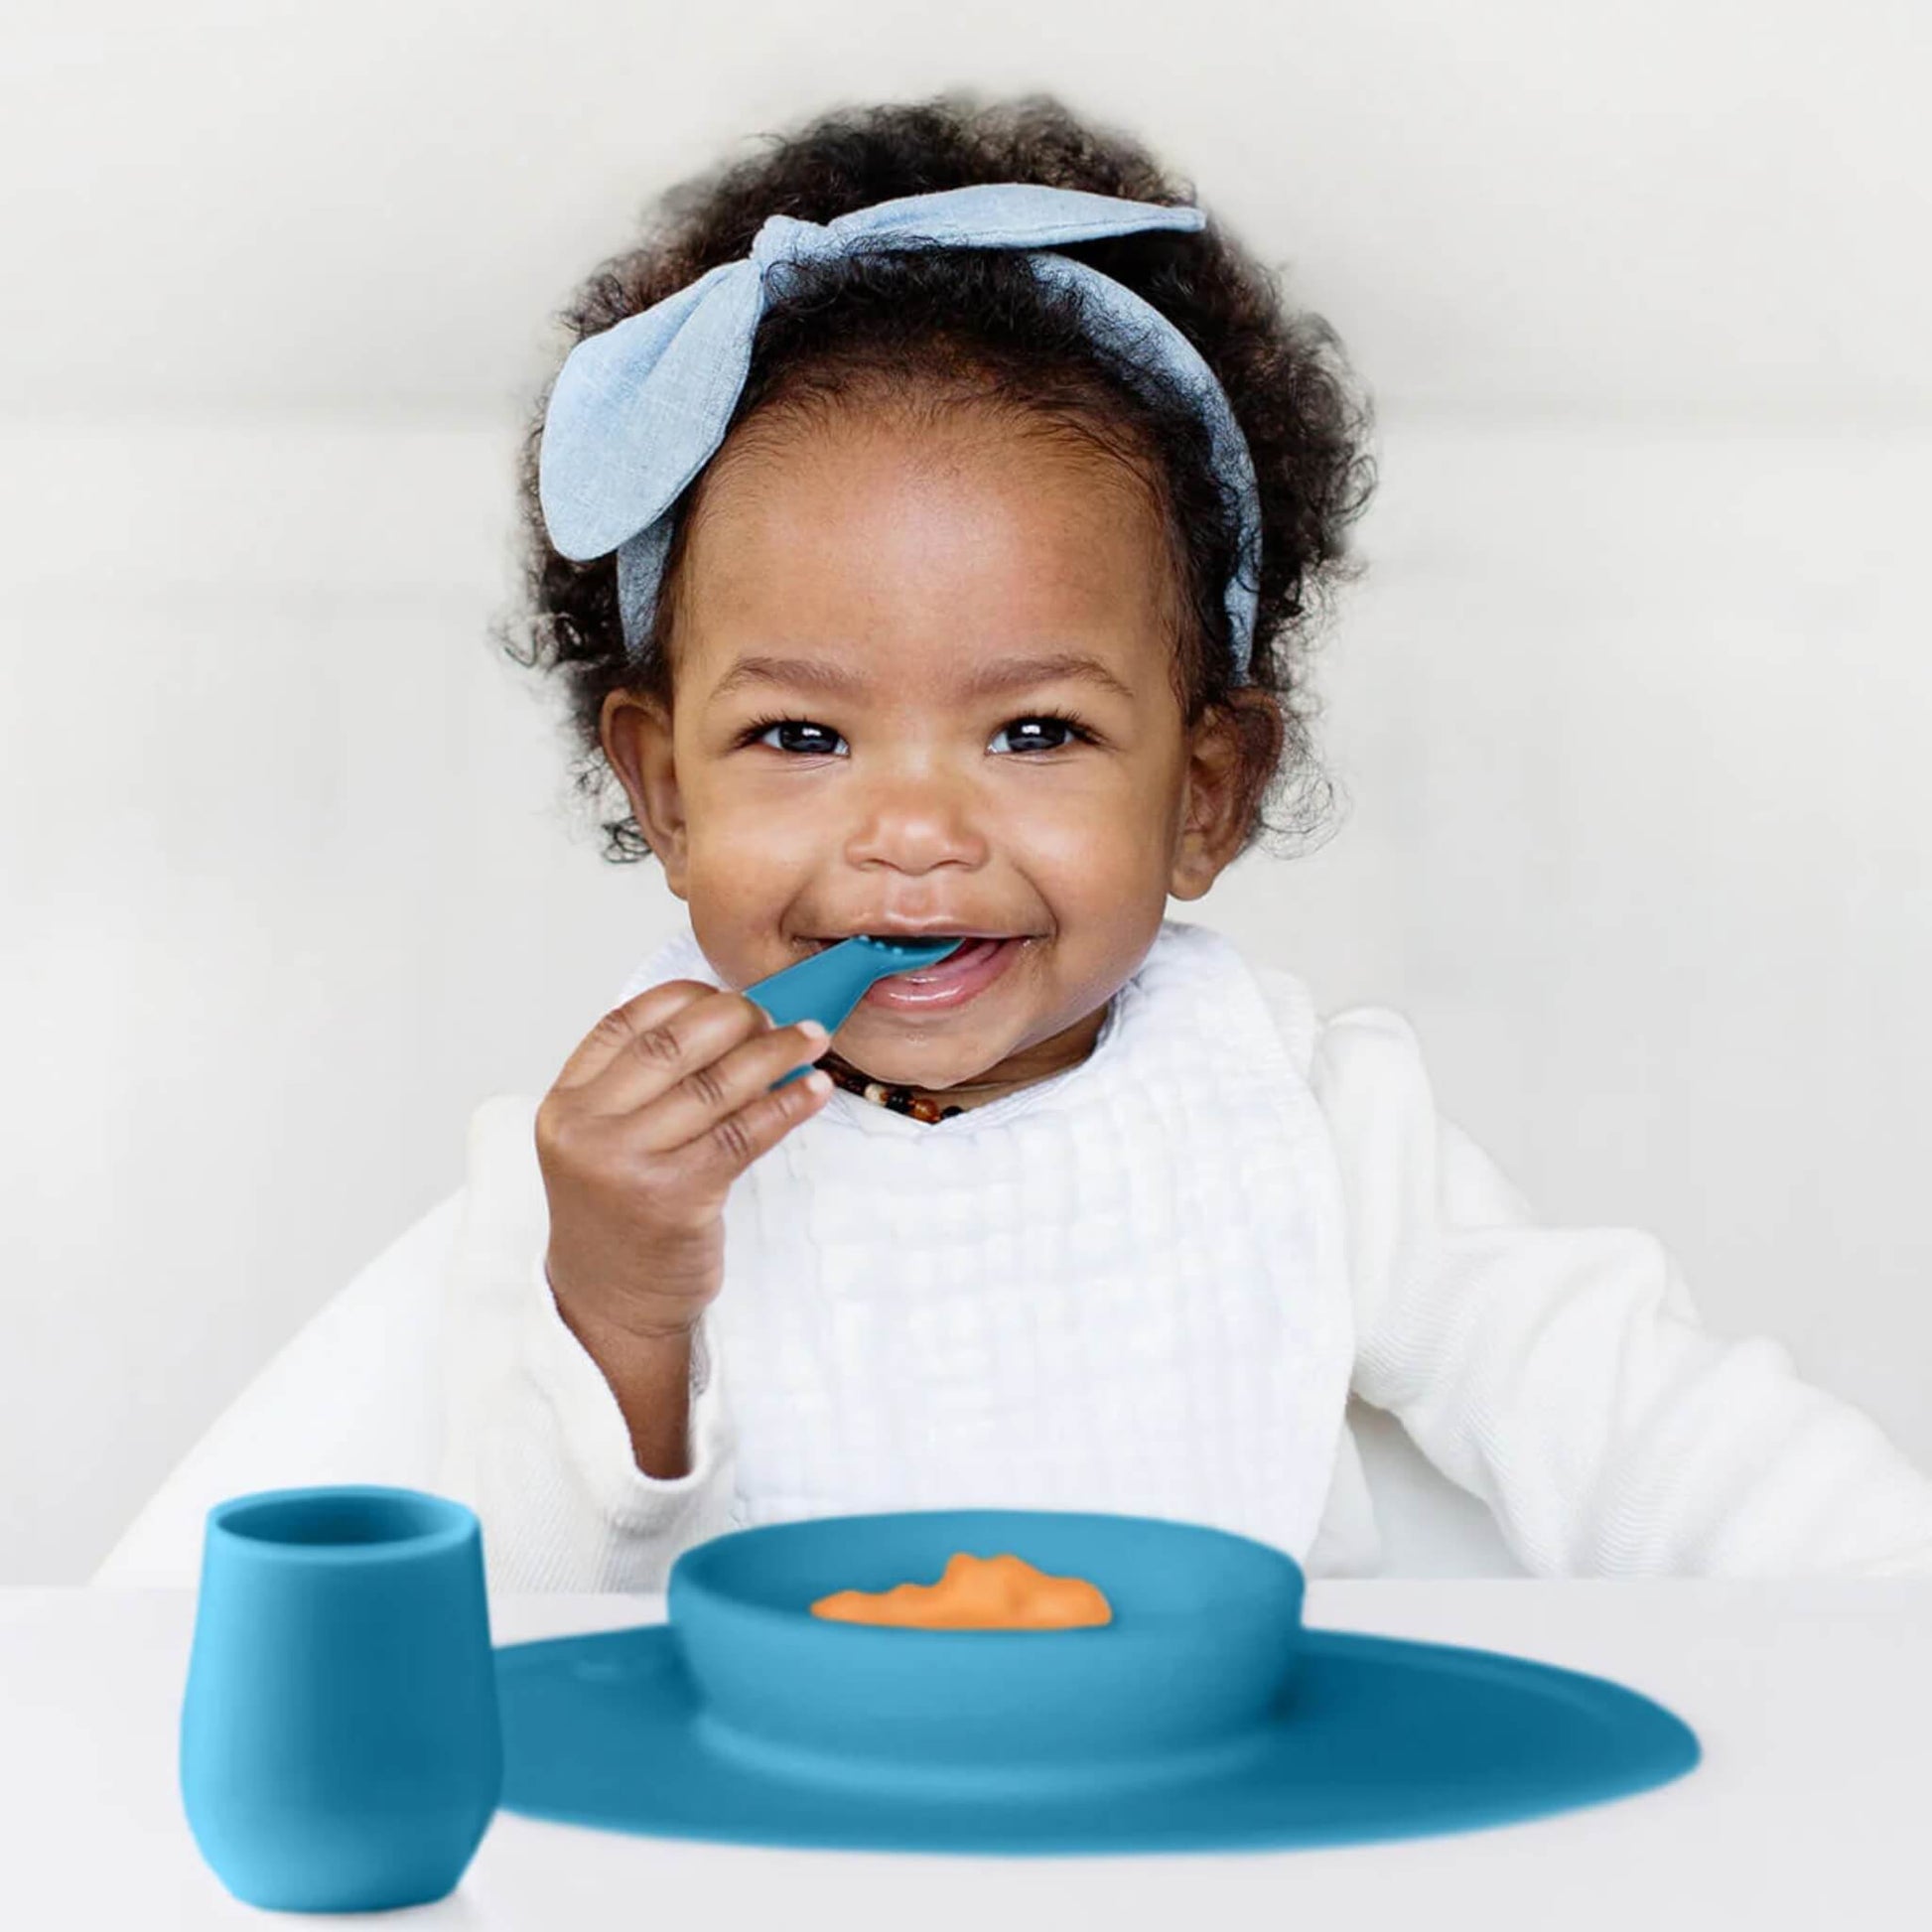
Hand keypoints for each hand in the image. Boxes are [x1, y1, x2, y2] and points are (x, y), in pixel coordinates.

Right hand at [534, 979, 832, 1349]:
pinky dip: (787, 1104)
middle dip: (737, 1018)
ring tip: (811, 1037)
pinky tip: (814, 1090)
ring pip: (715, 1086)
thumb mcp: (602, 1142)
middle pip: (674, 1045)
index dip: (685, 998)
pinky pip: (744, 1134)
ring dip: (775, 1052)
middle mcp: (587, 1130)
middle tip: (778, 1014)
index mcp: (566, 1104)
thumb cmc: (619, 1216)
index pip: (625, 1024)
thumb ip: (642, 1086)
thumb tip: (733, 1021)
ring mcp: (628, 1164)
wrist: (610, 1304)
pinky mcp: (675, 1198)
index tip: (729, 993)